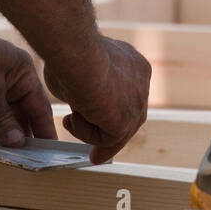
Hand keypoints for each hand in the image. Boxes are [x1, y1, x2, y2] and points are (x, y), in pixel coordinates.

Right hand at [43, 36, 150, 164]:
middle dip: (109, 132)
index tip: (100, 120)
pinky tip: (73, 117)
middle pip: (127, 115)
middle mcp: (141, 81)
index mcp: (132, 63)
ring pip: (116, 128)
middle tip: (94, 155)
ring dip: (89, 130)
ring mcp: (137, 102)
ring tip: (69, 120)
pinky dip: (85, 132)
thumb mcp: (80, 69)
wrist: (77, 56)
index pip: (126, 93)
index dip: (111, 110)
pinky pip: (106, 138)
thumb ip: (85, 85)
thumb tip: (76, 97)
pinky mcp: (127, 122)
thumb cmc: (70, 55)